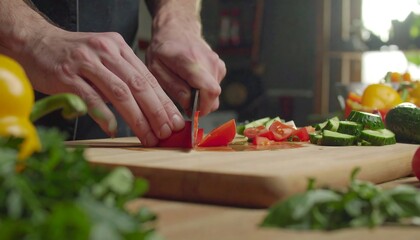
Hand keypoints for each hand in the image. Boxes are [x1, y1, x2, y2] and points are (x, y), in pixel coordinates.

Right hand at [19, 27, 184, 145]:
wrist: (37, 42)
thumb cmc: (75, 56)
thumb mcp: (105, 58)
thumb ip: (125, 76)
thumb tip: (150, 107)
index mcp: (120, 48)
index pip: (148, 78)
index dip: (164, 102)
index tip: (175, 122)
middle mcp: (107, 52)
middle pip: (139, 86)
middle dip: (156, 112)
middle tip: (166, 133)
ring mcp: (86, 63)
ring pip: (120, 93)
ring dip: (137, 118)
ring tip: (147, 136)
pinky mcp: (67, 75)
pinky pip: (90, 98)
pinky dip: (104, 116)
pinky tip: (114, 130)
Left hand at [146, 10, 225, 115]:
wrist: (177, 29)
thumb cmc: (163, 49)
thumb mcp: (156, 69)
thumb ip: (173, 87)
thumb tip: (189, 104)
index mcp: (191, 61)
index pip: (209, 90)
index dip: (202, 108)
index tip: (190, 111)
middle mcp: (209, 62)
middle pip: (214, 97)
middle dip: (199, 106)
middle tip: (183, 100)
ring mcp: (217, 64)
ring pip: (214, 95)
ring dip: (200, 98)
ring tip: (185, 86)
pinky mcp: (221, 68)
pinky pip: (214, 88)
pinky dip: (204, 91)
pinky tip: (192, 81)